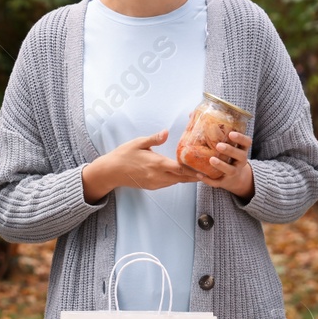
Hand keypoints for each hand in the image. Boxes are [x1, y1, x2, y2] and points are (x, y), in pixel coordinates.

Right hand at [82, 130, 198, 201]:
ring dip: (186, 178)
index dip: (193, 171)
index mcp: (156, 164)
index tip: (203, 169)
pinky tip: (181, 174)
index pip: (179, 169)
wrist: (111, 171)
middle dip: (194, 175)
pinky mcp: (152, 186)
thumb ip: (154, 138)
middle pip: (181, 178)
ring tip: (198, 172)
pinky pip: (168, 184)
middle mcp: (157, 176)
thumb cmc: (124, 155)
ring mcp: (155, 183)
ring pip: (175, 182)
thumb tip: (166, 132)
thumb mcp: (138, 142)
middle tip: (206, 171)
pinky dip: (176, 180)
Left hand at [196, 131, 253, 199]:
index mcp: (241, 149)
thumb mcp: (226, 143)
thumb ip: (212, 130)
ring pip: (230, 170)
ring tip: (211, 159)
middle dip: (230, 150)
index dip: (241, 138)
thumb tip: (191, 114)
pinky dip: (209, 180)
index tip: (231, 133)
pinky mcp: (225, 182)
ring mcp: (234, 172)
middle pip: (240, 155)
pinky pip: (218, 182)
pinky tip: (200, 175)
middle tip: (219, 146)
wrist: (234, 178)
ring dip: (221, 165)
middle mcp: (240, 161)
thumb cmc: (227, 155)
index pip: (247, 142)